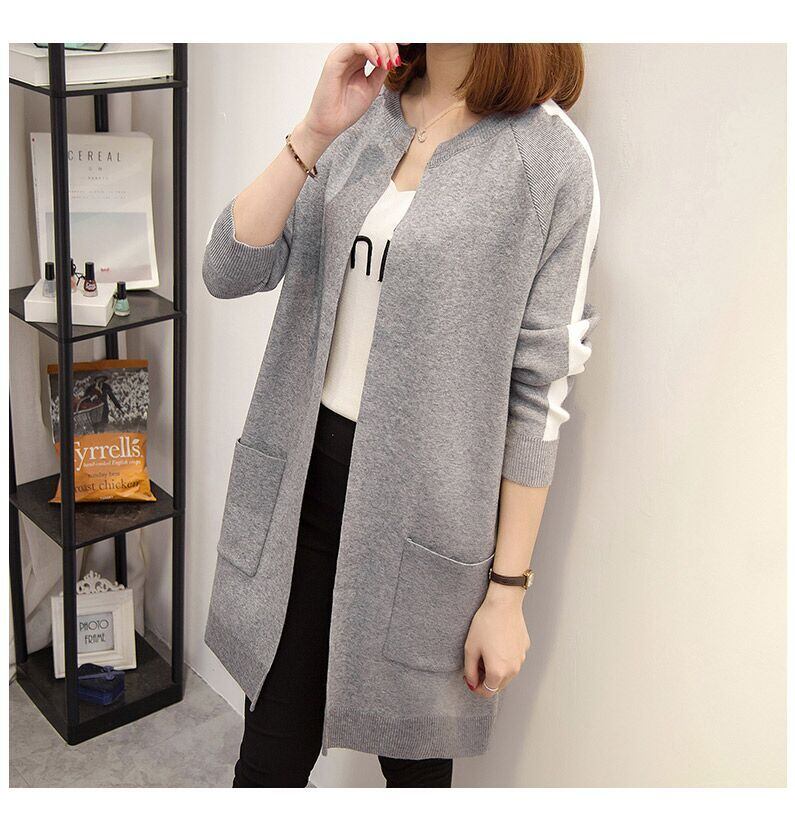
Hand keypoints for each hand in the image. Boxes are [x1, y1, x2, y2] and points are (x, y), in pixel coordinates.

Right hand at [300, 42, 400, 148]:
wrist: (331, 124)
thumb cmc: (347, 108)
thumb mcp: (372, 87)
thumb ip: (381, 71)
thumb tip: (394, 58)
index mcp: (358, 60)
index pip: (376, 43)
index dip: (392, 42)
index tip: (406, 48)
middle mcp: (350, 55)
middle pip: (372, 37)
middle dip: (389, 44)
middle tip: (397, 59)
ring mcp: (342, 56)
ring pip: (364, 38)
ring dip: (381, 47)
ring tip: (389, 63)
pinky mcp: (334, 60)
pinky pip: (354, 44)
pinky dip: (369, 50)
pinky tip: (378, 62)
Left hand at [463, 583, 530, 697]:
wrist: (503, 604)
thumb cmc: (485, 624)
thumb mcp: (470, 648)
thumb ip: (470, 671)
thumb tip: (472, 683)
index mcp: (498, 672)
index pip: (487, 692)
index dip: (476, 688)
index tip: (470, 678)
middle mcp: (513, 669)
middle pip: (499, 685)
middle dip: (486, 679)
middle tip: (476, 664)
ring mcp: (521, 659)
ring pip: (508, 674)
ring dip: (497, 670)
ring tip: (487, 652)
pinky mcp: (525, 648)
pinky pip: (514, 660)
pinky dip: (506, 658)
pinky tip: (497, 643)